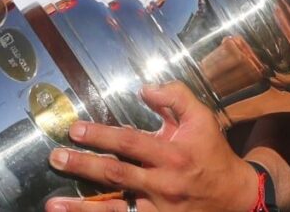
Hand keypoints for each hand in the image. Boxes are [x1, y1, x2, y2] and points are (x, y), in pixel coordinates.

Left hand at [45, 81, 257, 211]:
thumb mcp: (201, 118)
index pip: (130, 144)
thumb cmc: (212, 152)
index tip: (74, 130)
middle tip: (55, 158)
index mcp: (171, 155)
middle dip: (83, 166)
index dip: (101, 136)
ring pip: (117, 211)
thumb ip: (175, 97)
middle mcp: (163, 185)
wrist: (236, 197)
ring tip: (53, 205)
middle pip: (117, 176)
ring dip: (83, 209)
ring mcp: (160, 210)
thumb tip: (143, 88)